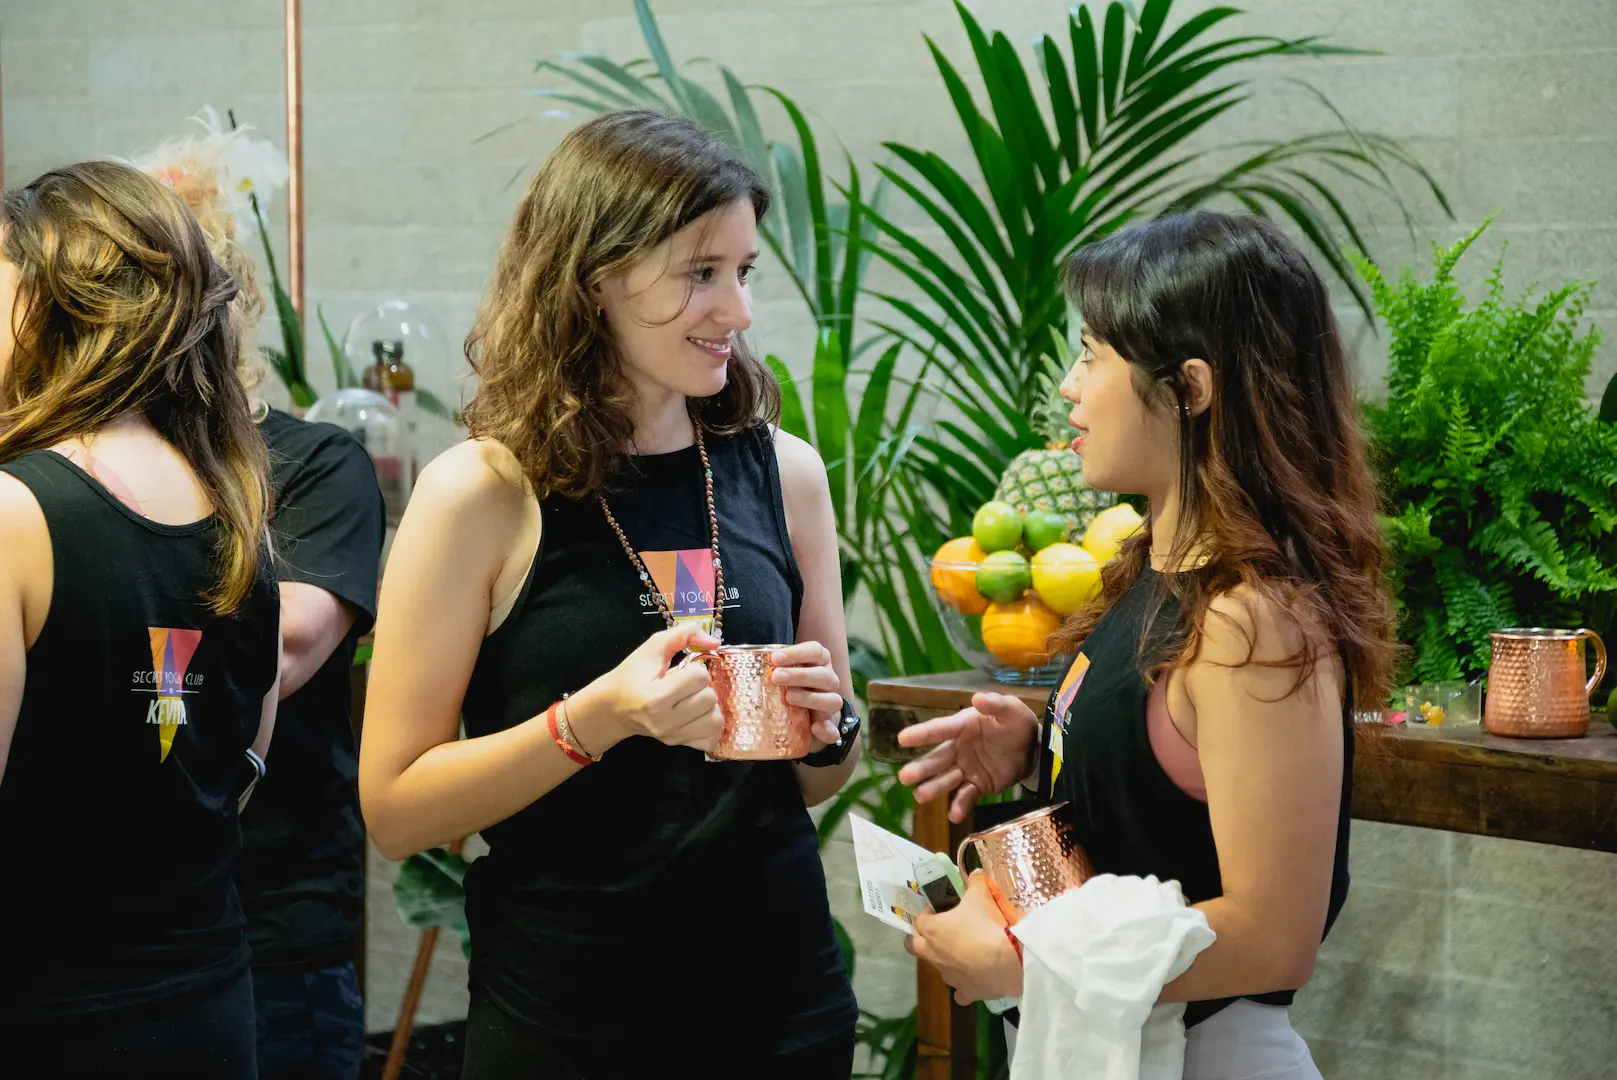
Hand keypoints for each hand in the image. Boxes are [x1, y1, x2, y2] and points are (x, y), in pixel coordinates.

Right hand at [572, 624, 724, 753]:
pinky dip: (710, 726)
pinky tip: (699, 716)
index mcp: (656, 697)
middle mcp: (665, 721)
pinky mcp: (679, 744)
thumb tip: (715, 642)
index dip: (695, 668)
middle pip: (710, 698)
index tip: (681, 670)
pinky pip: (711, 739)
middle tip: (687, 685)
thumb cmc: (633, 675)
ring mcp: (672, 736)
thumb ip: (684, 633)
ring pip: (715, 720)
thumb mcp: (653, 646)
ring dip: (710, 706)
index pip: (700, 678)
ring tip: (694, 699)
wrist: (614, 707)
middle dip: (702, 687)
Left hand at [770, 640, 843, 746]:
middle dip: (799, 675)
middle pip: (823, 674)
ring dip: (810, 698)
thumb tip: (725, 649)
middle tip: (776, 677)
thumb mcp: (781, 671)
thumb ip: (766, 663)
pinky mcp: (829, 727)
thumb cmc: (788, 687)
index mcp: (819, 662)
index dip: (796, 653)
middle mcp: (828, 680)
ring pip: (832, 700)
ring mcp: (831, 704)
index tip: (774, 658)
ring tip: (789, 697)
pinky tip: (816, 728)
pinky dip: (827, 730)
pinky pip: (833, 730)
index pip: (815, 651)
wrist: (805, 718)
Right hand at [897, 693, 1038, 821]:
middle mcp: (958, 748)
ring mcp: (966, 769)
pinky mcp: (977, 785)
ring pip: (946, 779)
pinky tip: (953, 815)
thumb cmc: (1016, 724)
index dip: (921, 734)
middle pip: (937, 759)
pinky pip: (966, 796)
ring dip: (933, 788)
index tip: (902, 739)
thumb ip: (996, 704)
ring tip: (919, 796)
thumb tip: (977, 698)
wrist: (1033, 749)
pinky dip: (959, 806)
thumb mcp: (1011, 709)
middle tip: (905, 777)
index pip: (939, 729)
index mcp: (962, 727)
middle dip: (921, 768)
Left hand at [906, 872, 1023, 1003]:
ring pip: (937, 967)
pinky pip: (959, 991)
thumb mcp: (981, 896)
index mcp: (932, 929)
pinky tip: (974, 977)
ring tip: (963, 952)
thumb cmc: (988, 925)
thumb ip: (975, 882)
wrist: (1009, 961)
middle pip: (914, 946)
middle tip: (938, 932)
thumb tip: (975, 873)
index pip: (919, 919)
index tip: (939, 910)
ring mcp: (948, 975)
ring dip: (945, 960)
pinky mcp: (965, 992)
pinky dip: (964, 984)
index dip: (928, 913)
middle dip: (920, 938)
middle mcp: (934, 954)